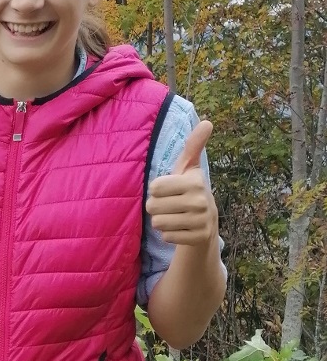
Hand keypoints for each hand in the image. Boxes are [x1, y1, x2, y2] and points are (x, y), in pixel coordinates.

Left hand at [146, 120, 217, 246]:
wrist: (206, 223)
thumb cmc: (189, 190)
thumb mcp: (189, 168)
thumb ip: (193, 146)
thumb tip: (208, 122)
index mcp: (195, 181)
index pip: (153, 187)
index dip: (156, 189)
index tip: (170, 189)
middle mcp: (201, 201)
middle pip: (152, 206)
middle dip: (157, 206)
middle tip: (171, 205)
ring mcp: (201, 222)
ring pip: (157, 222)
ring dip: (162, 220)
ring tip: (176, 216)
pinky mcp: (198, 238)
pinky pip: (166, 237)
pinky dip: (169, 234)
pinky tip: (181, 228)